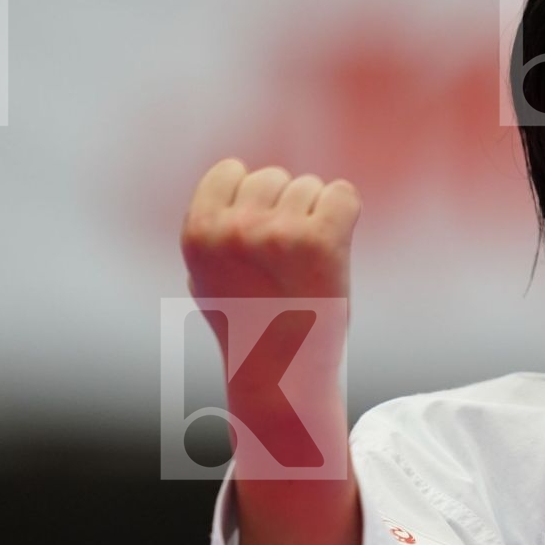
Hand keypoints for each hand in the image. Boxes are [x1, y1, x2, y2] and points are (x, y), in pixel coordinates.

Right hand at [180, 158, 360, 359]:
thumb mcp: (205, 274)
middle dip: (284, 209)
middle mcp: (235, 229)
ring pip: (309, 186)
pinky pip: (343, 193)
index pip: (230, 171)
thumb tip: (235, 175)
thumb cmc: (247, 325)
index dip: (250, 198)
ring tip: (306, 265)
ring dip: (314, 218)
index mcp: (198, 232)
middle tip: (287, 260)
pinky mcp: (321, 241)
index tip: (260, 235)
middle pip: (273, 177)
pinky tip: (335, 249)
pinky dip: (345, 215)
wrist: (284, 374)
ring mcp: (279, 233)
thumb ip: (214, 226)